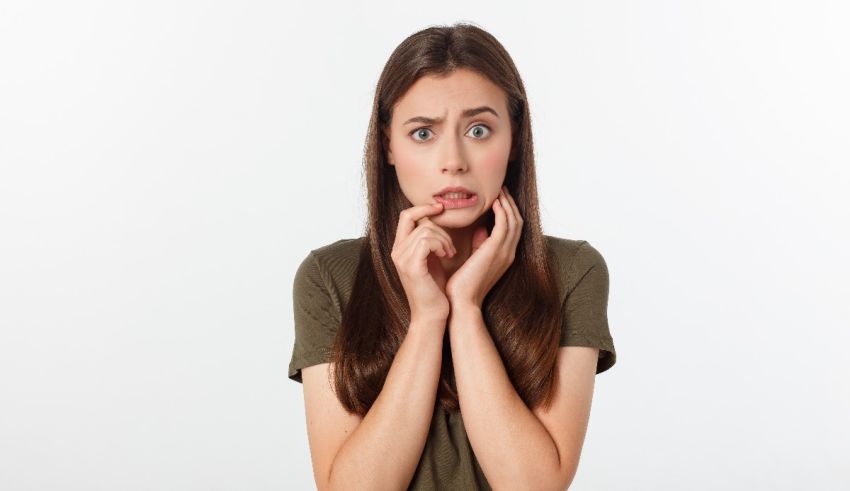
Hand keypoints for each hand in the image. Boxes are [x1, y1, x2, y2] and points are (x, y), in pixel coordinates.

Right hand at [390, 202, 457, 322]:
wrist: (432, 316)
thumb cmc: (435, 290)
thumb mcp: (433, 259)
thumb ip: (431, 240)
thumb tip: (441, 216)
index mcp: (400, 249)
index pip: (406, 215)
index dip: (423, 207)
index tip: (441, 208)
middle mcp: (397, 252)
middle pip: (418, 220)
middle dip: (440, 229)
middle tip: (450, 248)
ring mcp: (402, 259)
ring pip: (426, 230)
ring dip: (444, 240)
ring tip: (450, 254)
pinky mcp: (412, 266)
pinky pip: (427, 241)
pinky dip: (441, 245)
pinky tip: (447, 257)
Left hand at [445, 186, 522, 309]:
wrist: (462, 303)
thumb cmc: (463, 285)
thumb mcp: (475, 261)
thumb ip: (480, 245)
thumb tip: (480, 229)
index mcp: (504, 256)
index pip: (513, 228)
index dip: (509, 211)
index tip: (500, 198)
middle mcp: (509, 253)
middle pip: (517, 221)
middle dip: (510, 204)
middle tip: (502, 190)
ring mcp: (504, 252)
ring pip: (513, 220)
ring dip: (507, 203)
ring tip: (499, 191)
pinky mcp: (495, 251)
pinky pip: (504, 225)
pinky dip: (502, 211)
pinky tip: (494, 202)